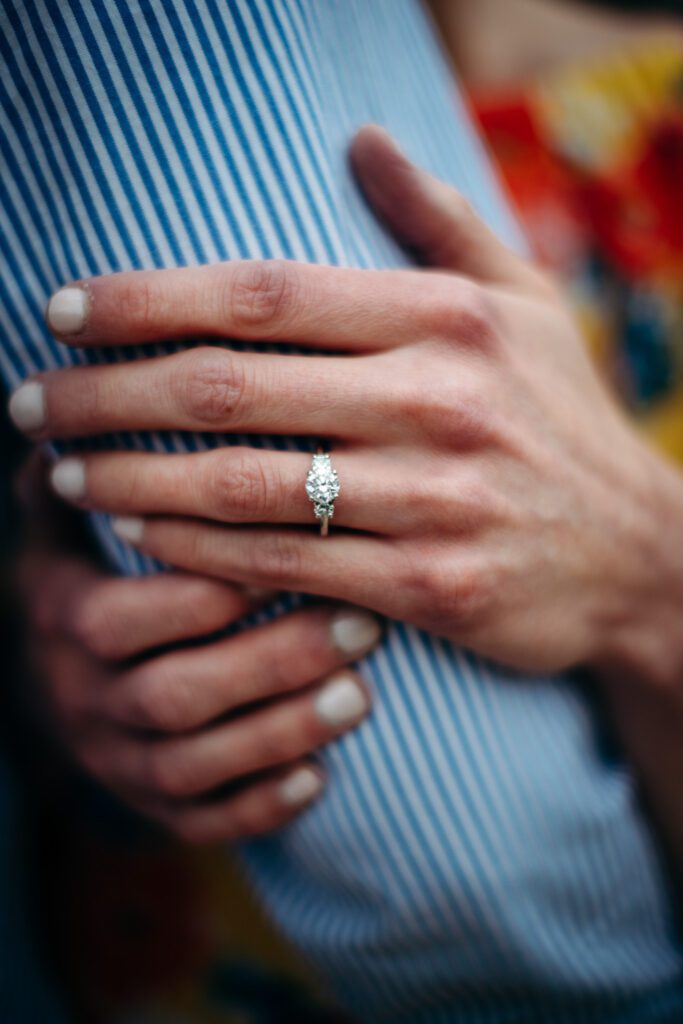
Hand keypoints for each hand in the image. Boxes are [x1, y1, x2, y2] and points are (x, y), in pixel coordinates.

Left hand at [10, 127, 682, 684]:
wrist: (639, 554)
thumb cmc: (564, 421)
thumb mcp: (525, 304)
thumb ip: (441, 220)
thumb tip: (366, 141)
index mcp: (447, 320)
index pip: (263, 295)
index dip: (147, 299)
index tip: (65, 309)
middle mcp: (437, 402)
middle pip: (229, 389)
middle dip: (106, 393)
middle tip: (29, 397)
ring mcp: (432, 501)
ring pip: (243, 487)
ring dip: (130, 477)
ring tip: (59, 468)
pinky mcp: (428, 586)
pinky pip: (283, 566)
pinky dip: (197, 551)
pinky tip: (139, 533)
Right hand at [16, 463, 378, 842]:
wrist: (57, 685)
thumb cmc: (89, 579)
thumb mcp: (68, 527)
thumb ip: (85, 478)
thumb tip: (80, 411)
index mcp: (66, 620)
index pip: (134, 612)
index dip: (216, 585)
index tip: (301, 547)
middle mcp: (85, 700)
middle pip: (177, 694)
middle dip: (273, 659)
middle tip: (364, 623)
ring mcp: (119, 762)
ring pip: (197, 765)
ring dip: (283, 731)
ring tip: (362, 692)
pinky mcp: (154, 810)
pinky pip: (203, 824)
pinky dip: (260, 807)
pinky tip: (320, 779)